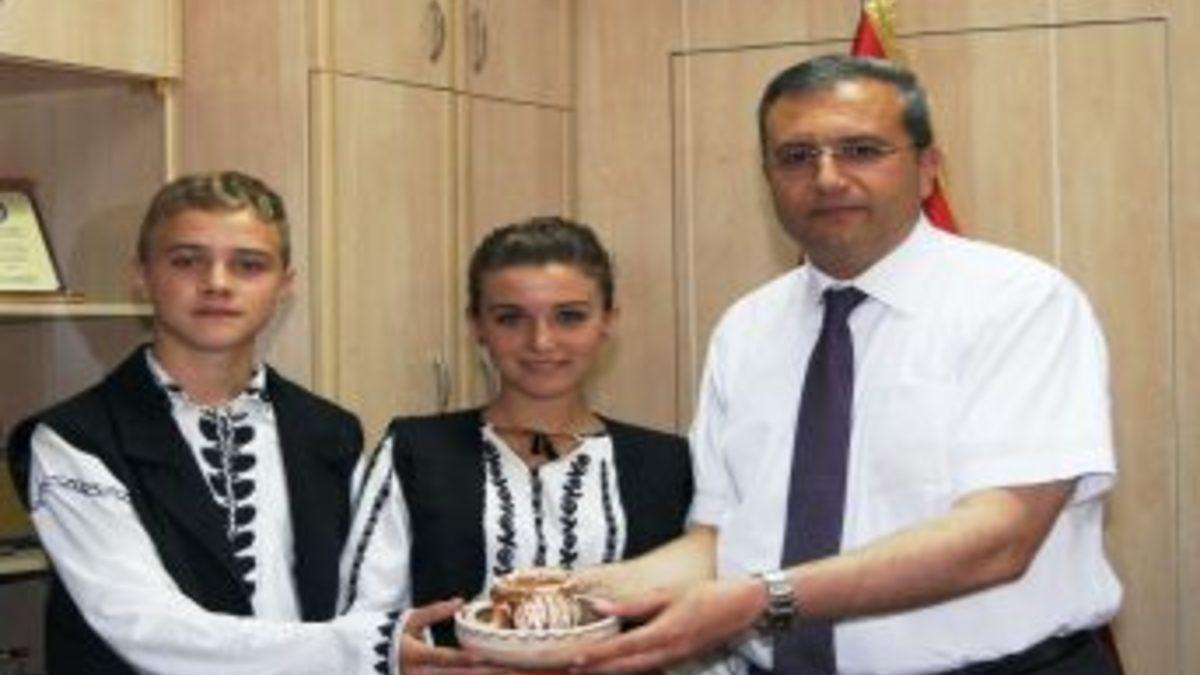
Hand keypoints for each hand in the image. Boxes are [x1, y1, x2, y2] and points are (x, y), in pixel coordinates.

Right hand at [399, 599, 504, 674]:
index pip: (443, 658)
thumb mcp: (410, 621)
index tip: (482, 658)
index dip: (462, 659)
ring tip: (508, 673)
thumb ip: (434, 613)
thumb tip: (460, 601)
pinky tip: (491, 674)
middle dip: (485, 673)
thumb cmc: (394, 638)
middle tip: (512, 670)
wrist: (373, 661)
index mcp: (416, 655)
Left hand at [570, 578, 763, 673]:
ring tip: (588, 668)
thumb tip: (599, 605)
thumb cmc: (707, 594)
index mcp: (664, 633)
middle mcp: (668, 652)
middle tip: (571, 667)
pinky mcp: (681, 659)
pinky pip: (650, 667)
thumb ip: (633, 604)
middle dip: (598, 669)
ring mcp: (676, 659)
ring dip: (611, 671)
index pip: (621, 648)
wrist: (744, 607)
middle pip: (625, 666)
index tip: (575, 658)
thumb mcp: (668, 594)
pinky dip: (630, 668)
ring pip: (636, 670)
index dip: (597, 655)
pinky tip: (618, 665)